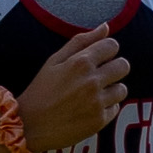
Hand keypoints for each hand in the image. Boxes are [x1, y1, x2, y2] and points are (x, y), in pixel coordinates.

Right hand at [5, 29, 128, 152]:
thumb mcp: (54, 60)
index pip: (112, 46)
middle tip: (100, 76)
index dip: (106, 51)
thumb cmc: (41, 90)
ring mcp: (97, 102)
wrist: (29, 125)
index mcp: (80, 62)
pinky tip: (89, 108)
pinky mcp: (99, 120)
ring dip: (111, 89)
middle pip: (123, 66)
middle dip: (114, 68)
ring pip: (122, 88)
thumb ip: (81, 41)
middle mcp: (92, 81)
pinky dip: (106, 107)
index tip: (98, 59)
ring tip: (93, 94)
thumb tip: (106, 26)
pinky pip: (115, 108)